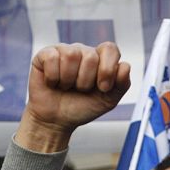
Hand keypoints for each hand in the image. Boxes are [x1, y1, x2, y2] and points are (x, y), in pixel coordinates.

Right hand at [15, 42, 130, 152]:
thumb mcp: (108, 100)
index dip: (107, 69)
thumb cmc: (82, 107)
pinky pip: (52, 58)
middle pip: (90, 56)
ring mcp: (64, 51)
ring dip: (69, 80)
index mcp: (101, 59)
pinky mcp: (45, 55)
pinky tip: (53, 83)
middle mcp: (83, 52)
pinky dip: (53, 77)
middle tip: (80, 90)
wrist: (57, 120)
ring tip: (66, 87)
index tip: (102, 88)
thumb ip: (122, 84)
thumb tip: (124, 66)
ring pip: (71, 55)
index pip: (110, 49)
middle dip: (86, 81)